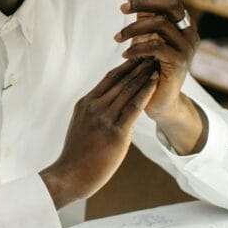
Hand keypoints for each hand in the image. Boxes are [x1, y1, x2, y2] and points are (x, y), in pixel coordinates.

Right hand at [40, 56, 157, 208]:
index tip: (139, 56)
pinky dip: (146, 91)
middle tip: (153, 52)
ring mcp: (104, 118)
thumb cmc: (77, 155)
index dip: (126, 66)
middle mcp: (94, 106)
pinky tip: (155, 81)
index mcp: (86, 103)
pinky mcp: (115, 133)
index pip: (109, 78)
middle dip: (138, 65)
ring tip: (157, 62)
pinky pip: (133, 106)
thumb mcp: (81, 125)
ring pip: (128, 89)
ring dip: (145, 74)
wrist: (70, 175)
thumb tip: (107, 106)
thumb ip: (93, 113)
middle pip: (121, 80)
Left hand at [115, 0, 199, 122]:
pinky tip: (125, 54)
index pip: (171, 0)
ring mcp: (187, 49)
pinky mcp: (179, 64)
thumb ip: (148, 12)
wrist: (160, 101)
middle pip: (169, 7)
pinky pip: (156, 46)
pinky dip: (137, 47)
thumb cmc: (153, 67)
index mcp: (186, 26)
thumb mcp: (149, 35)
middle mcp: (191, 35)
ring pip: (160, 25)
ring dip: (134, 28)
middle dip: (144, 4)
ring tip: (117, 38)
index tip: (126, 0)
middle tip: (122, 10)